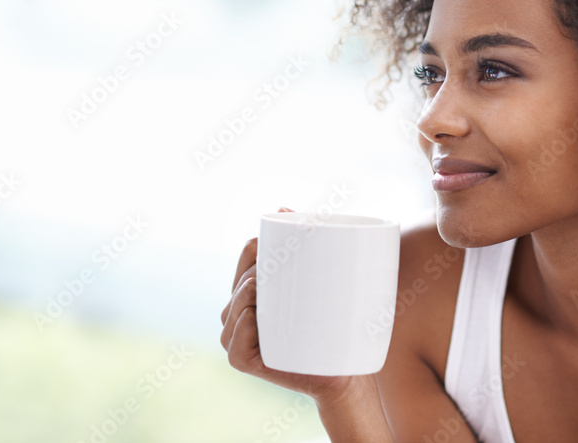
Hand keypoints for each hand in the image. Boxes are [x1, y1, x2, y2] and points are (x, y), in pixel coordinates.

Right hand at [219, 207, 357, 402]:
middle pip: (239, 280)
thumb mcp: (324, 280)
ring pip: (232, 309)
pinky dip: (241, 328)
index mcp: (255, 290)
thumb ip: (308, 242)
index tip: (279, 240)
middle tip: (277, 262)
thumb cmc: (334, 325)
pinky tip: (252, 315)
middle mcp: (240, 313)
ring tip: (262, 284)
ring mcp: (239, 339)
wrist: (345, 372)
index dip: (256, 245)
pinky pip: (234, 344)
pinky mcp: (245, 362)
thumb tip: (281, 205)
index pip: (247, 257)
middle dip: (253, 268)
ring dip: (244, 293)